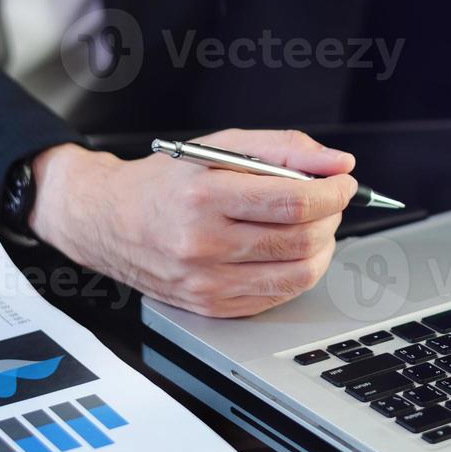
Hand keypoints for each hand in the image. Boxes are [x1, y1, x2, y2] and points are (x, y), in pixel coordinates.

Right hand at [28, 129, 357, 317]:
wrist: (106, 220)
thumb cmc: (164, 181)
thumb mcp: (220, 145)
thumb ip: (284, 149)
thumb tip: (337, 162)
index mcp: (204, 196)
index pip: (293, 202)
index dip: (333, 192)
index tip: (344, 182)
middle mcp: (202, 244)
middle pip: (301, 240)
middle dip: (332, 217)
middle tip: (331, 200)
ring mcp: (205, 282)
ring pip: (297, 275)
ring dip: (322, 247)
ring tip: (314, 225)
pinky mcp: (210, 306)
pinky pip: (276, 296)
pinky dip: (297, 272)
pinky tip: (288, 250)